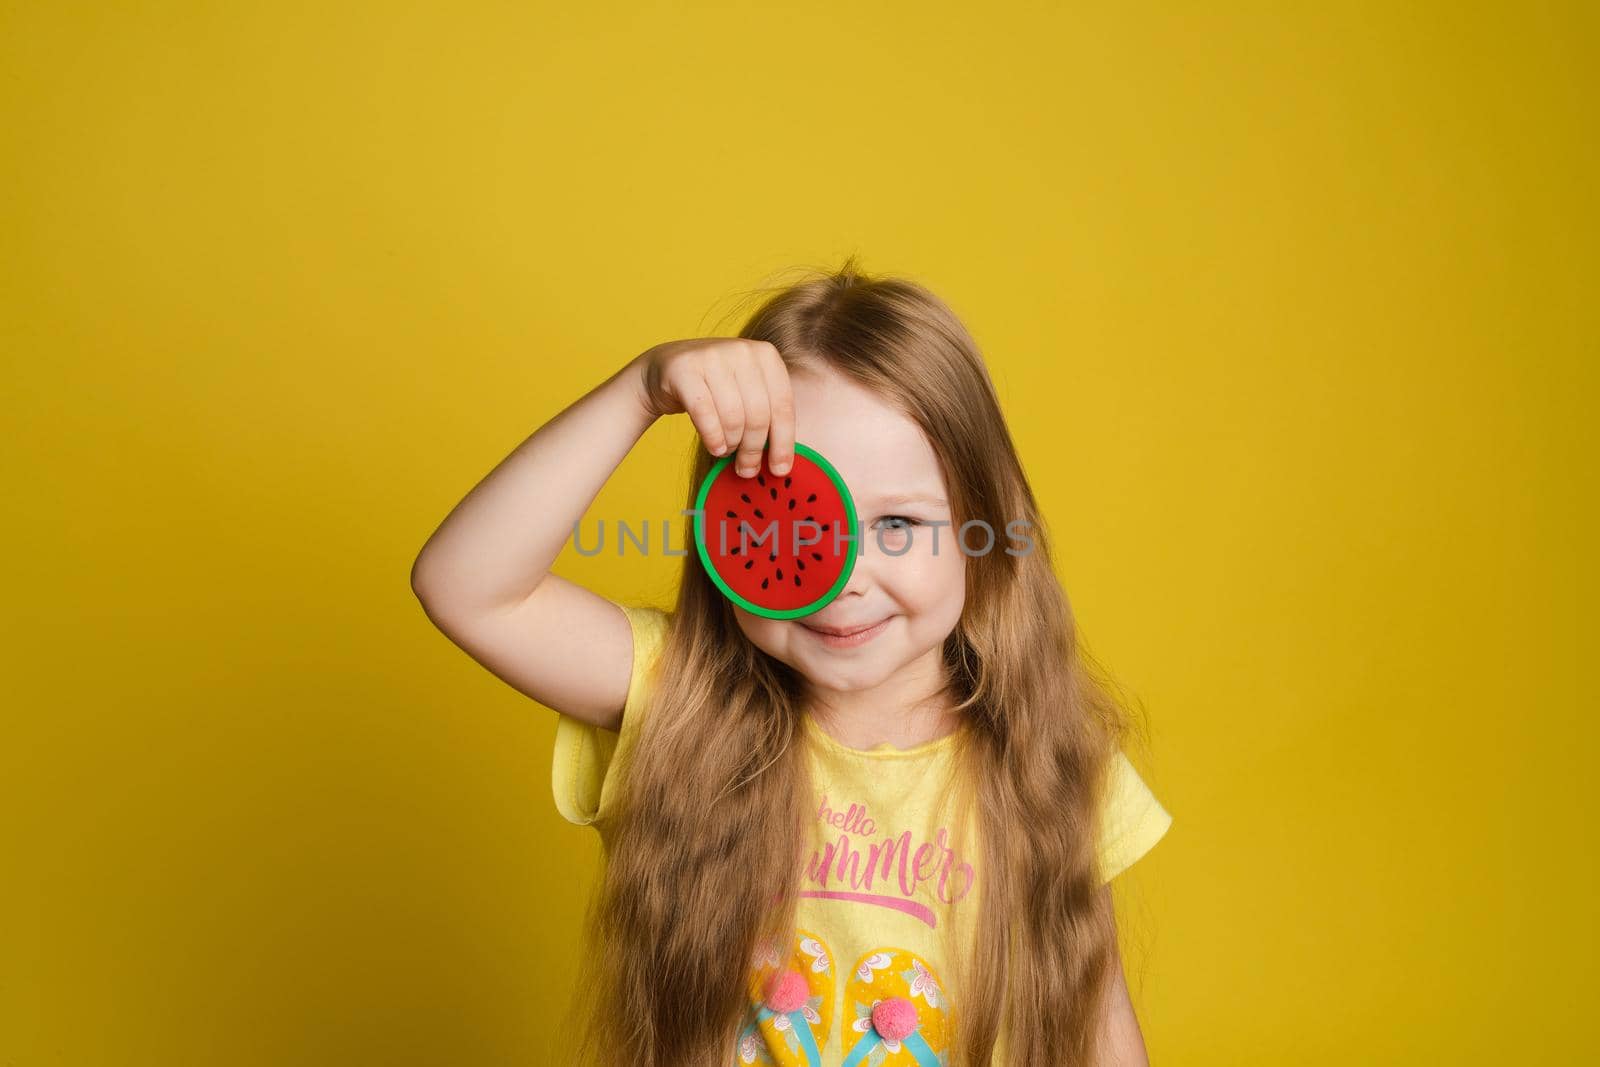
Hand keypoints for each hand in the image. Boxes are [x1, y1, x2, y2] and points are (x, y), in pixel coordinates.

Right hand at [631, 338, 796, 477]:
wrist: (665, 369)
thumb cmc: (714, 388)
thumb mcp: (746, 391)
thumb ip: (767, 415)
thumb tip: (783, 463)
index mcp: (766, 354)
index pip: (783, 405)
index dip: (784, 442)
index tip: (780, 470)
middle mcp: (742, 350)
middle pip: (758, 414)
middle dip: (754, 449)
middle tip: (747, 469)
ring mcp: (712, 356)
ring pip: (733, 417)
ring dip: (732, 444)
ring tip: (727, 451)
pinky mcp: (684, 369)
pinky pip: (705, 415)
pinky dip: (713, 437)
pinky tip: (716, 447)